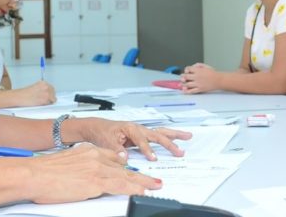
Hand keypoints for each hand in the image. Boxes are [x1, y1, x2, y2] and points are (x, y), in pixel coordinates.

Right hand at [14, 80, 55, 106]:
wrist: (19, 97)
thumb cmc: (25, 93)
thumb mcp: (35, 87)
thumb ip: (42, 89)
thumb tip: (48, 93)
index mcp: (43, 83)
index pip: (52, 89)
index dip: (49, 93)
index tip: (46, 96)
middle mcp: (46, 86)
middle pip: (53, 94)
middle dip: (50, 97)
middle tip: (42, 100)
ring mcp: (46, 93)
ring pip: (52, 99)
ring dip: (48, 101)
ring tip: (39, 101)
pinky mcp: (45, 99)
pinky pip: (49, 104)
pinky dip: (45, 105)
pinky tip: (39, 103)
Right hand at [27, 143, 161, 203]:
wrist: (34, 174)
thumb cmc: (43, 172)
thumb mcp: (66, 161)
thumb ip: (80, 165)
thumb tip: (83, 175)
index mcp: (88, 151)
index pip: (113, 157)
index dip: (125, 166)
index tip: (133, 170)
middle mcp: (96, 157)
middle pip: (124, 167)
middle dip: (140, 175)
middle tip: (154, 180)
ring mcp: (97, 170)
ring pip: (126, 176)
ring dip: (143, 183)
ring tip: (156, 186)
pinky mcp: (95, 183)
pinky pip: (120, 186)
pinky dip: (133, 189)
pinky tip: (142, 192)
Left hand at [72, 118, 191, 160]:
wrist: (96, 127)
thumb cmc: (101, 132)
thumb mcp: (106, 141)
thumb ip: (116, 150)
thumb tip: (125, 158)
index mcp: (130, 128)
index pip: (141, 140)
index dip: (147, 149)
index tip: (153, 158)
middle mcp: (138, 128)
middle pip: (157, 134)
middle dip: (169, 142)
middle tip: (180, 151)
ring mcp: (141, 131)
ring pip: (160, 133)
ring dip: (174, 136)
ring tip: (188, 136)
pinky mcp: (142, 136)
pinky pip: (157, 137)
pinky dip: (168, 138)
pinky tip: (177, 140)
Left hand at [180, 63, 218, 93]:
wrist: (219, 80)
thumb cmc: (213, 73)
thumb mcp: (206, 66)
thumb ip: (198, 65)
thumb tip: (192, 66)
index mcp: (198, 70)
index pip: (188, 69)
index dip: (186, 70)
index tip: (186, 72)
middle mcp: (197, 77)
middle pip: (185, 77)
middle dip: (183, 77)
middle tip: (183, 78)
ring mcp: (198, 83)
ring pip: (187, 84)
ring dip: (183, 84)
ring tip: (183, 84)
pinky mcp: (200, 89)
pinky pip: (191, 91)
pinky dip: (187, 91)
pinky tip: (184, 90)